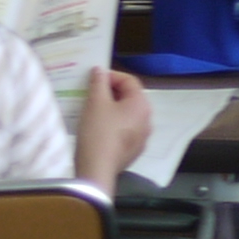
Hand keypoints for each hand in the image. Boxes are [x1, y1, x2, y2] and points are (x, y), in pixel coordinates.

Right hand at [73, 67, 155, 185]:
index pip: (130, 81)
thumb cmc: (98, 130)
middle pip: (130, 98)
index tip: (93, 80)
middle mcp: (147, 119)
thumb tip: (100, 70)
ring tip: (92, 110)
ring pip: (127, 115)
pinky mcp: (134, 150)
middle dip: (111, 92)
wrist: (98, 167)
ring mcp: (143, 137)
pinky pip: (125, 130)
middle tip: (91, 94)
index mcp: (141, 105)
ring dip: (112, 108)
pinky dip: (114, 124)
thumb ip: (98, 82)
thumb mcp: (95, 102)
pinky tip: (98, 129)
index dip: (111, 76)